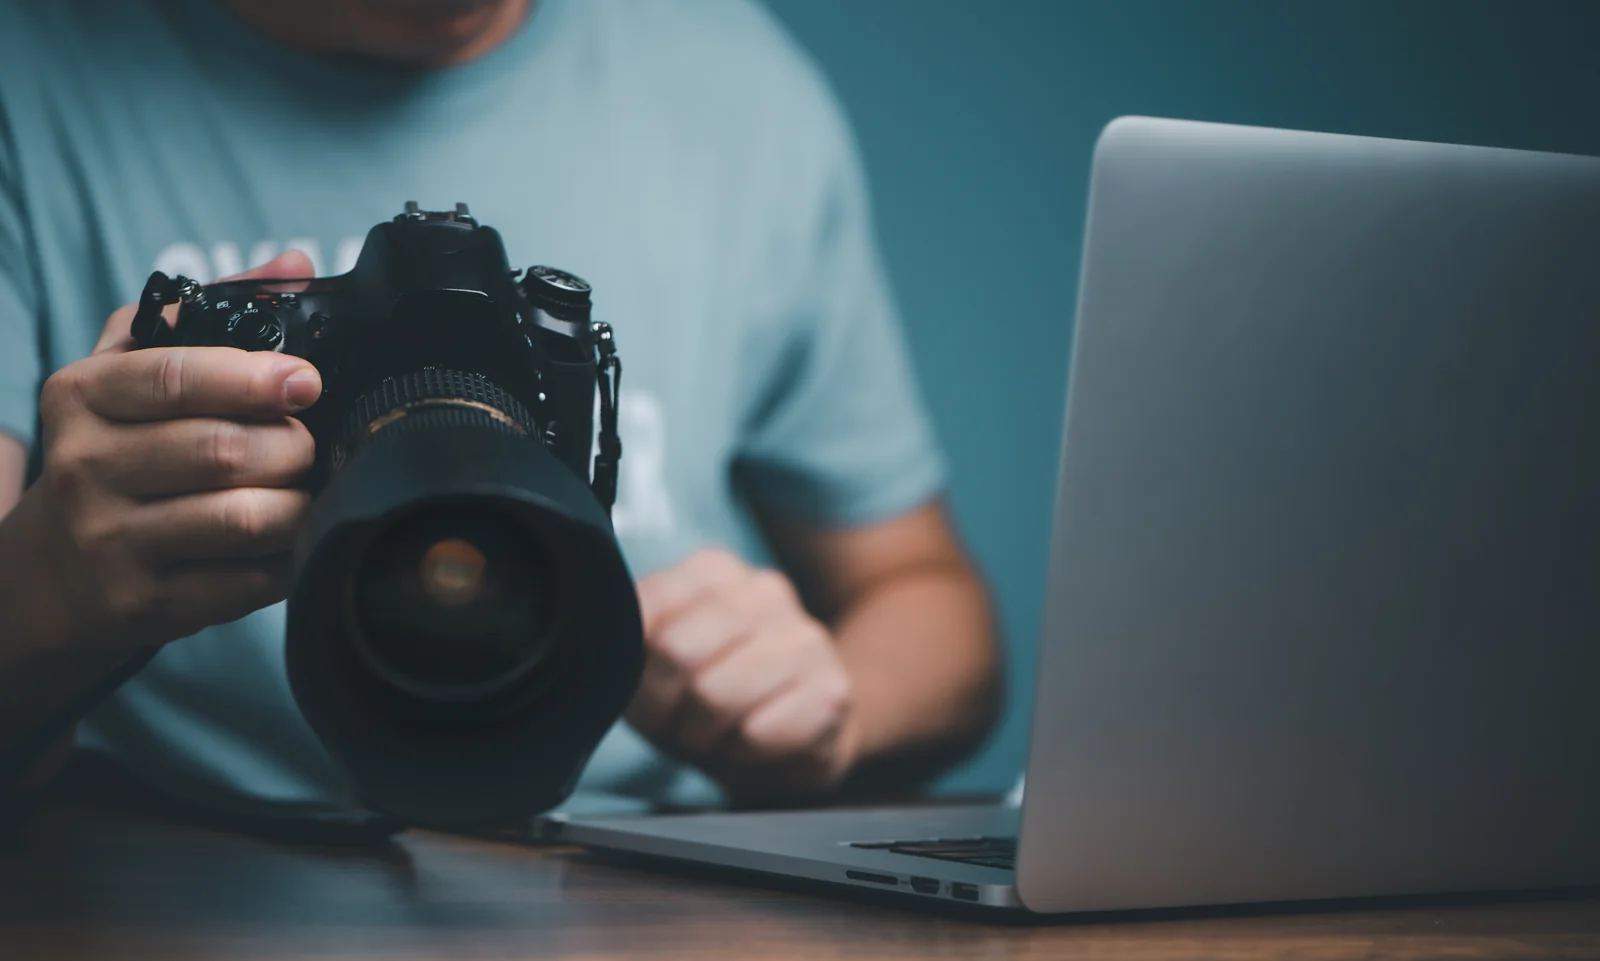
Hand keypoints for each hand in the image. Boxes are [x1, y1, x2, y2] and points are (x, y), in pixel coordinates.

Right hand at [20, 253, 321, 652]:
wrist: (54, 566)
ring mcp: (109, 543)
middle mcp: (85, 469)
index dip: (253, 378)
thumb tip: (297, 267)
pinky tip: (290, 543)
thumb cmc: (115, 447)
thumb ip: (211, 312)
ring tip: (308, 493)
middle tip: (311, 445)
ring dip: (299, 506)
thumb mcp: (134, 368)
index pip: (174, 379)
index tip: (308, 379)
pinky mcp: (139, 604)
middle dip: (293, 447)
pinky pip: (243, 583)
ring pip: (241, 521)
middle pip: (223, 453)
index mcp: (83, 397)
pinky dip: (286, 561)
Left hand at [625, 548, 859, 802]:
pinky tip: (755, 744)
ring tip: (720, 735)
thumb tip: (613, 640)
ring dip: (705, 736)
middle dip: (667, 707)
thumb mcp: (659, 666)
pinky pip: (758, 732)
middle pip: (678, 652)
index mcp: (715, 570)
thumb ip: (634, 641)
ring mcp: (805, 636)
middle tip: (684, 723)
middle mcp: (765, 590)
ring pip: (717, 695)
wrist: (800, 732)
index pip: (647, 610)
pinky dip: (742, 754)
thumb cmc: (716, 697)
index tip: (653, 690)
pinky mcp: (832, 690)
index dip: (636, 670)